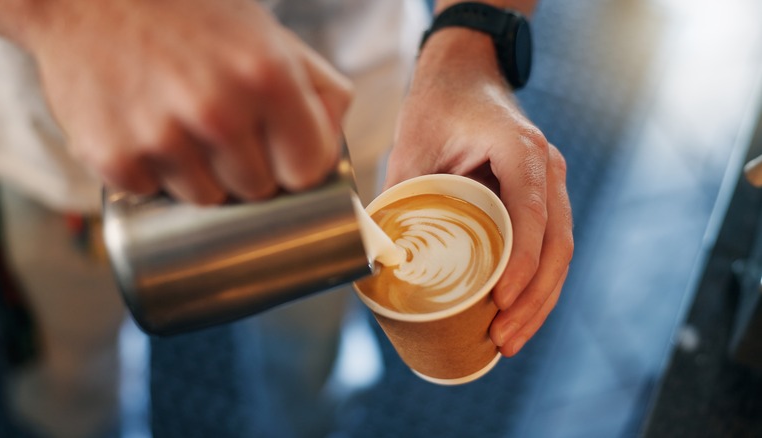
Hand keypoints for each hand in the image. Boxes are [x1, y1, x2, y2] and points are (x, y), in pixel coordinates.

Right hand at [21, 0, 351, 203]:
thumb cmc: (190, 16)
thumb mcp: (268, 35)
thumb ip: (319, 89)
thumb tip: (333, 147)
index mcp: (269, 77)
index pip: (307, 171)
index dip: (296, 166)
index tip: (281, 155)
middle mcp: (218, 111)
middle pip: (257, 190)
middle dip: (248, 169)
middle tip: (222, 129)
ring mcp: (162, 137)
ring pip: (207, 199)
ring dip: (200, 175)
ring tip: (181, 126)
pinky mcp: (113, 157)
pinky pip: (153, 193)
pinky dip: (151, 173)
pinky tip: (144, 130)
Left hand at [385, 28, 572, 356]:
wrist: (465, 75)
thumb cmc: (438, 106)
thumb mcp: (412, 146)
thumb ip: (399, 198)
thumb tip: (378, 261)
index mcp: (519, 148)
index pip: (531, 211)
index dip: (522, 261)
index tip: (500, 301)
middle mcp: (546, 168)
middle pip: (556, 243)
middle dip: (533, 299)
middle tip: (503, 338)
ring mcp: (550, 184)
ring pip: (560, 251)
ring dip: (540, 301)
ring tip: (509, 340)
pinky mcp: (542, 199)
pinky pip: (550, 247)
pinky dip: (538, 284)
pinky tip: (517, 314)